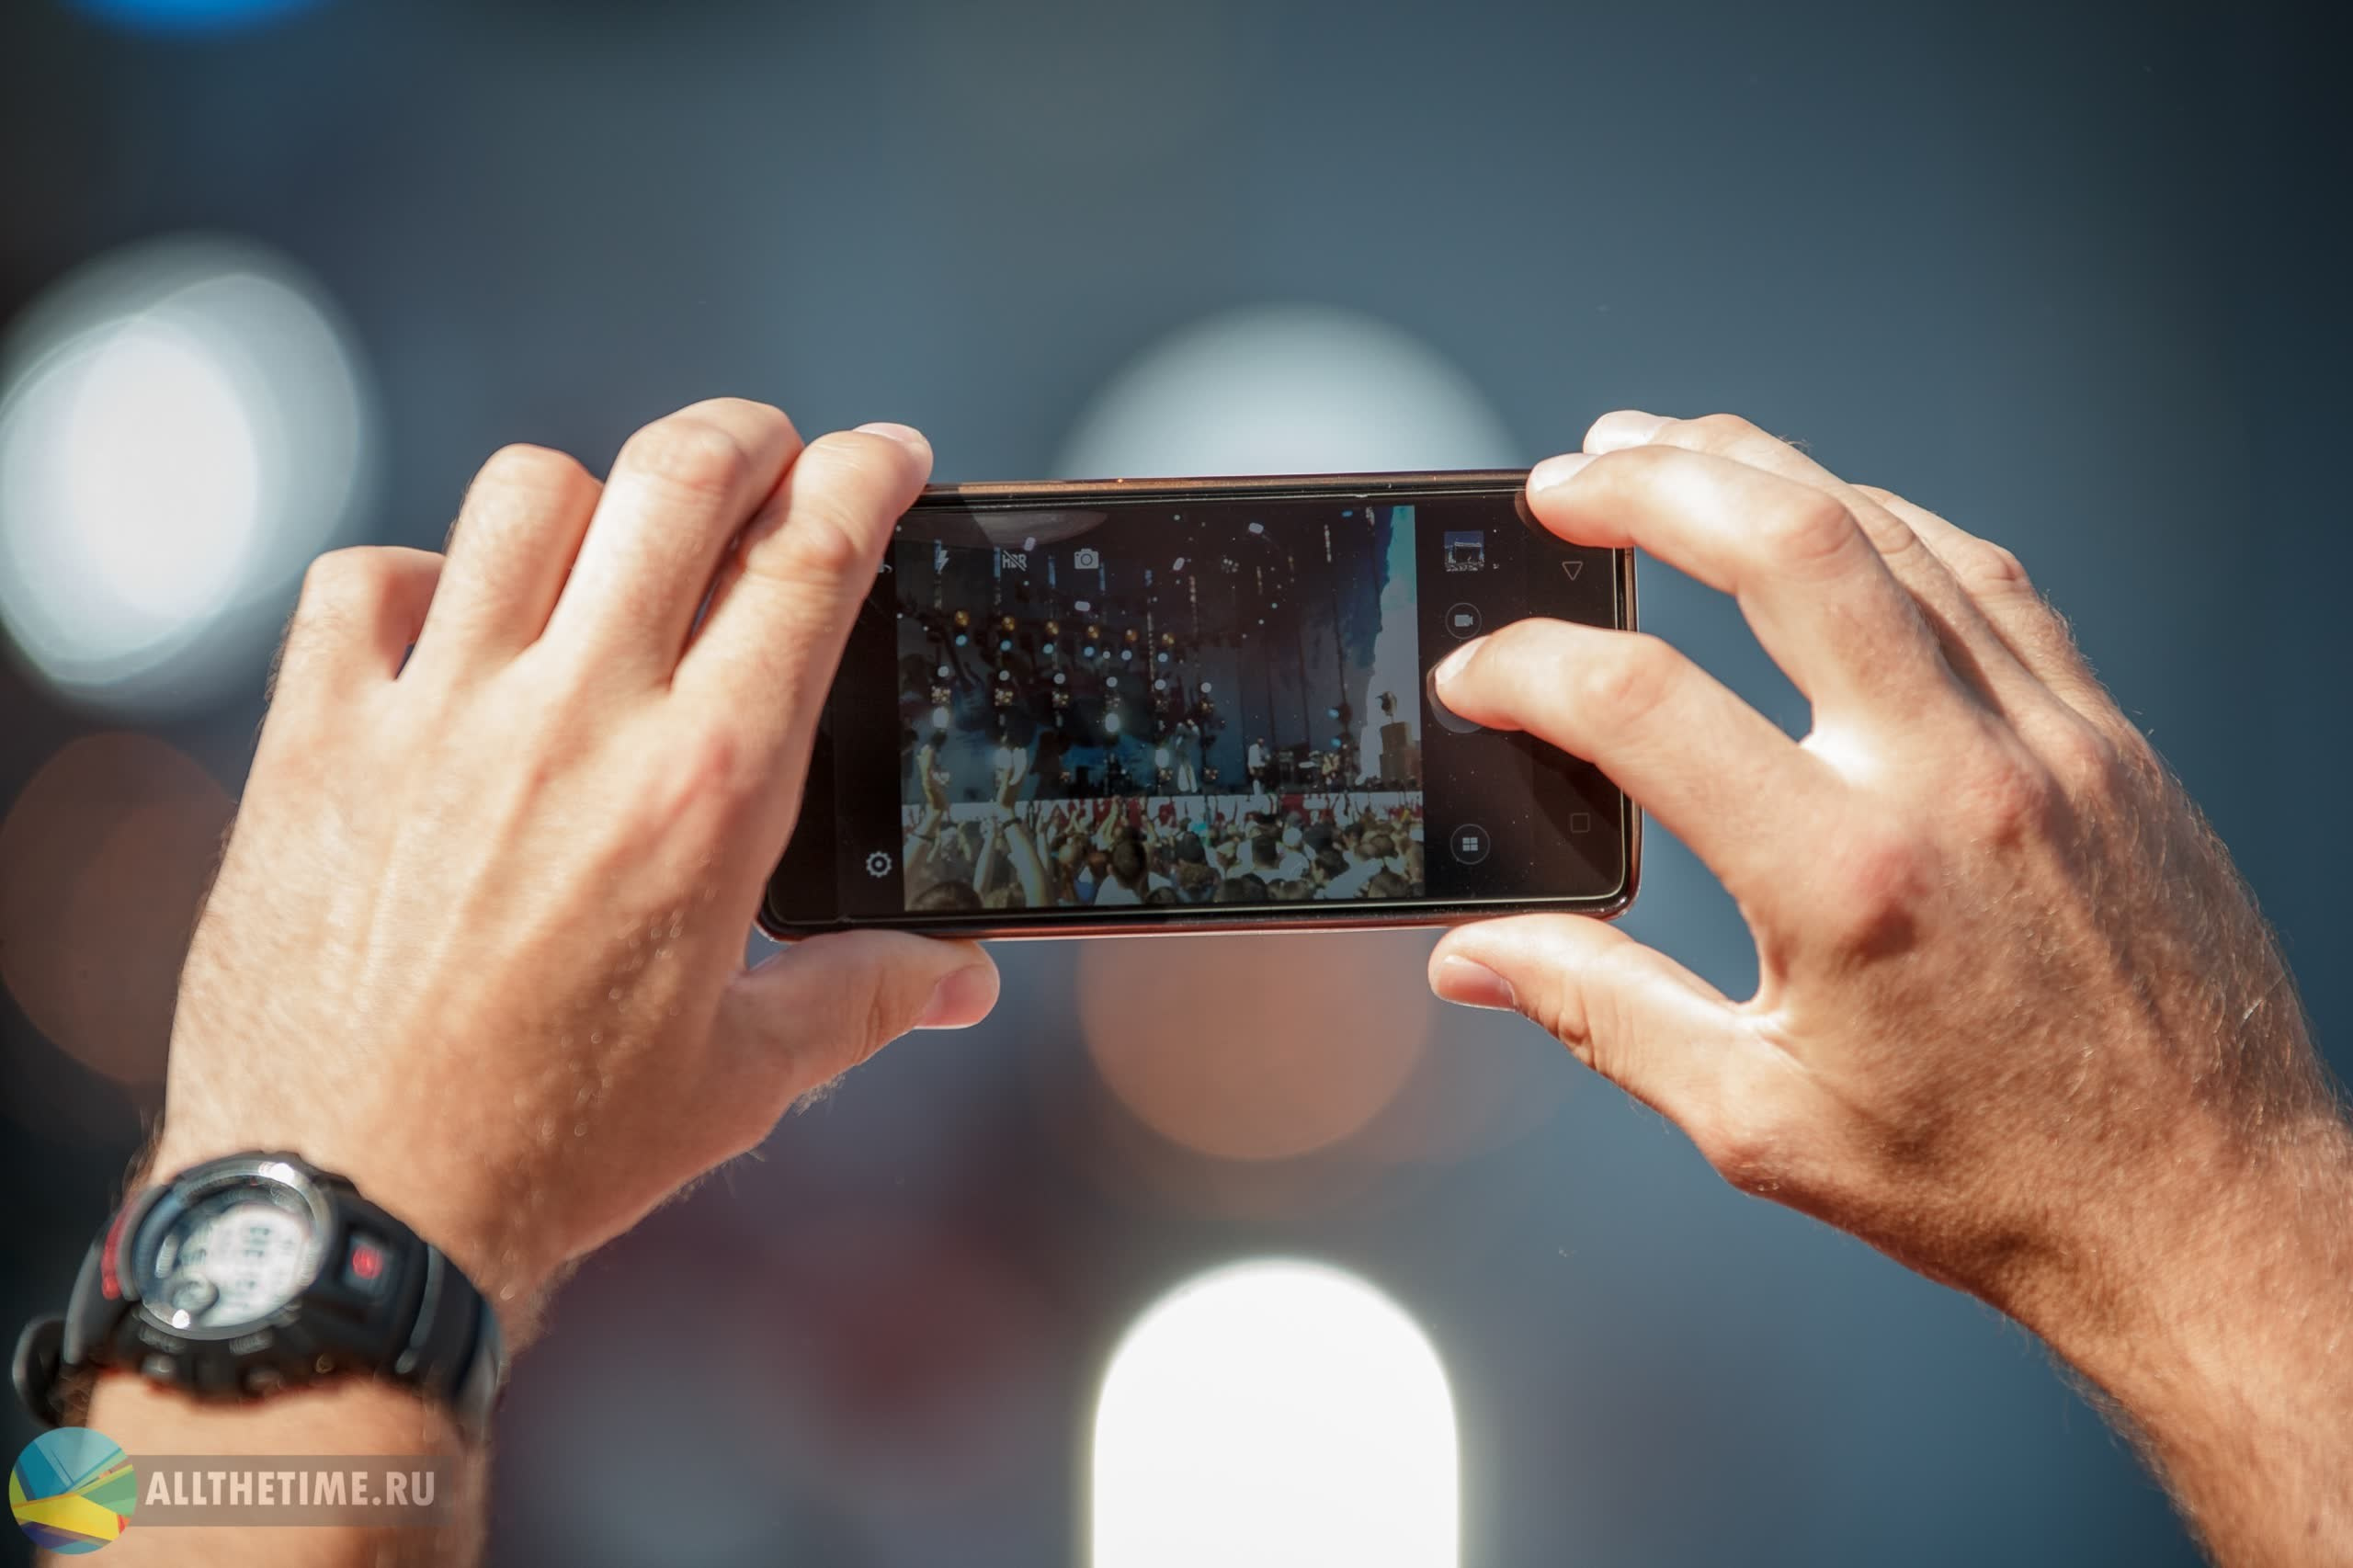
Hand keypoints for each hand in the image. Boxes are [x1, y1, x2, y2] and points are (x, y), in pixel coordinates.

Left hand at [151, 401, 999, 1332]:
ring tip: (606, 549)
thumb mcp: (744, 1080)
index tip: (885, 455)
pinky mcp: (316, 741)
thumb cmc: (559, 1151)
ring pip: (524, 495)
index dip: (864, 473)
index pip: (812, 557)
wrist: (354, 1210)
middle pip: (677, 474)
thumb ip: (867, 997)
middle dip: (743, 435)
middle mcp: (578, 719)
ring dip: (588, 499)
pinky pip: (360, 580)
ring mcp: (437, 717)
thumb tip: (962, 977)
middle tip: (763, 456)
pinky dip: (412, 576)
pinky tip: (444, 633)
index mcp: (709, 789)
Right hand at [1427, 411, 2349, 1553]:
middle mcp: (1955, 783)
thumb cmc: (1996, 1185)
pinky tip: (1831, 516)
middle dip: (1648, 483)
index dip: (1528, 670)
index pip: (1643, 707)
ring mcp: (2050, 745)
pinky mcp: (2110, 742)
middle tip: (1561, 480)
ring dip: (1762, 471)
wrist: (2208, 1214)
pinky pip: (1985, 579)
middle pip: (1784, 545)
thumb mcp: (1760, 1121)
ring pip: (1889, 533)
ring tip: (1667, 451)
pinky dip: (1886, 524)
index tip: (1479, 677)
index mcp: (1849, 886)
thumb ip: (1602, 1013)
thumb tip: (1477, 956)